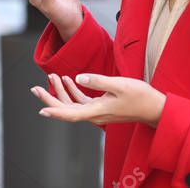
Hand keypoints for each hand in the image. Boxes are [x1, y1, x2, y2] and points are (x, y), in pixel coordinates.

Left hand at [31, 73, 165, 127]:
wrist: (154, 107)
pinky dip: (73, 91)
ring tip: (52, 76)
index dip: (54, 110)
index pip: (70, 113)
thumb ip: (98, 81)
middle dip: (50, 99)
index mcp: (97, 111)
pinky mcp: (102, 107)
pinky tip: (68, 80)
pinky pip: (82, 102)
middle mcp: (94, 114)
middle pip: (66, 109)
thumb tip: (78, 78)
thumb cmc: (140, 96)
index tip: (41, 108)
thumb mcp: (119, 84)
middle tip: (35, 88)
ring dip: (61, 92)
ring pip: (73, 105)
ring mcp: (98, 112)